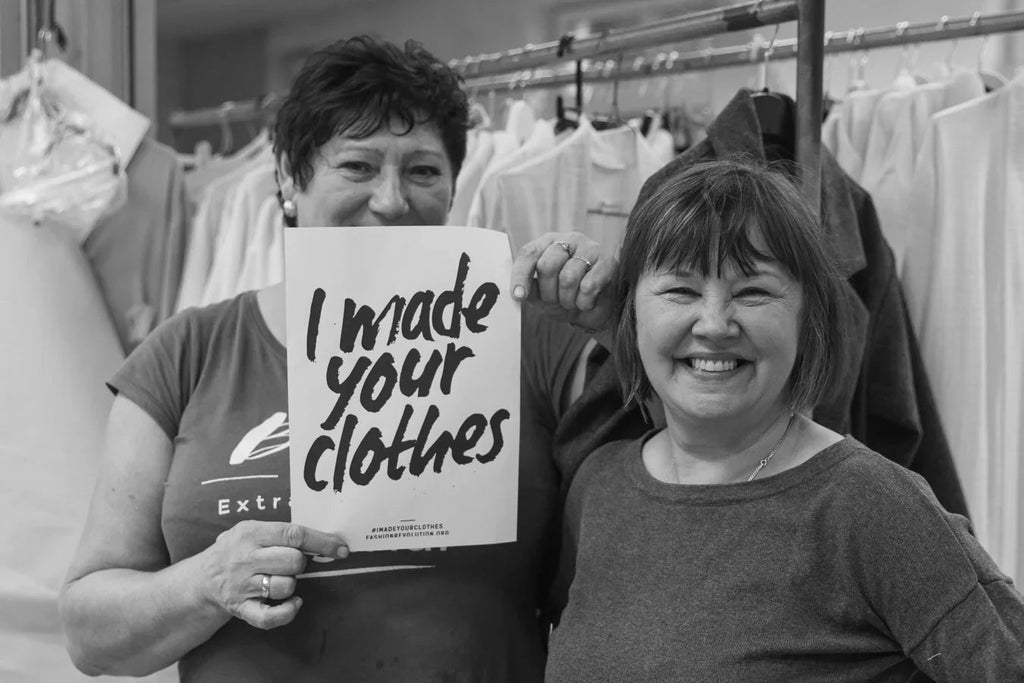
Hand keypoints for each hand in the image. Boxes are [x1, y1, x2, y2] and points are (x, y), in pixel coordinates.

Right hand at [198, 520, 347, 629]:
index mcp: (251, 533)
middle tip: (293, 563)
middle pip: (293, 560)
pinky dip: (287, 612)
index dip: (322, 542)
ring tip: (281, 579)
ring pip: (285, 586)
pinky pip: (270, 617)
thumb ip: (282, 532)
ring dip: (292, 584)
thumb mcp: (251, 529)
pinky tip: (293, 604)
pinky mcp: (241, 609)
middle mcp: (245, 558)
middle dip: (302, 563)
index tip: (341, 549)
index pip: (294, 534)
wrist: (201, 579)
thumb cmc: (236, 550)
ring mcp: (242, 586)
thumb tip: (325, 539)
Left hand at [510, 232, 616, 336]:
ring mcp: (591, 248)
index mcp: (548, 242)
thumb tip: (517, 293)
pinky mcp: (608, 262)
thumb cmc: (566, 296)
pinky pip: (588, 286)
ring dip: (567, 300)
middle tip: (554, 301)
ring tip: (571, 302)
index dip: (520, 275)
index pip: (529, 253)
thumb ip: (528, 288)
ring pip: (568, 278)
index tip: (517, 296)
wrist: (597, 309)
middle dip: (548, 292)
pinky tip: (587, 301)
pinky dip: (584, 302)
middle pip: (547, 266)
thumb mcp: (541, 293)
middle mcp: (570, 239)